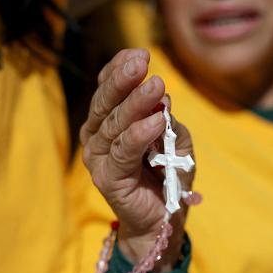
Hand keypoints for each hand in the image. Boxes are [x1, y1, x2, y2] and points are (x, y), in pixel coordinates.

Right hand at [80, 49, 194, 271]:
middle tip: (142, 62)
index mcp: (107, 123)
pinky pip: (122, 152)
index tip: (139, 52)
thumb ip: (167, 121)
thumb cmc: (167, 176)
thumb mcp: (175, 142)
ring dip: (135, 104)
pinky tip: (155, 122)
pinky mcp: (107, 179)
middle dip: (123, 80)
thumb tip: (162, 99)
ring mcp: (98, 159)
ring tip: (156, 87)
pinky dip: (138, 135)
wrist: (162, 219)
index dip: (119, 69)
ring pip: (113, 125)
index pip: (107, 90)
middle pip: (105, 103)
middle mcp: (97, 137)